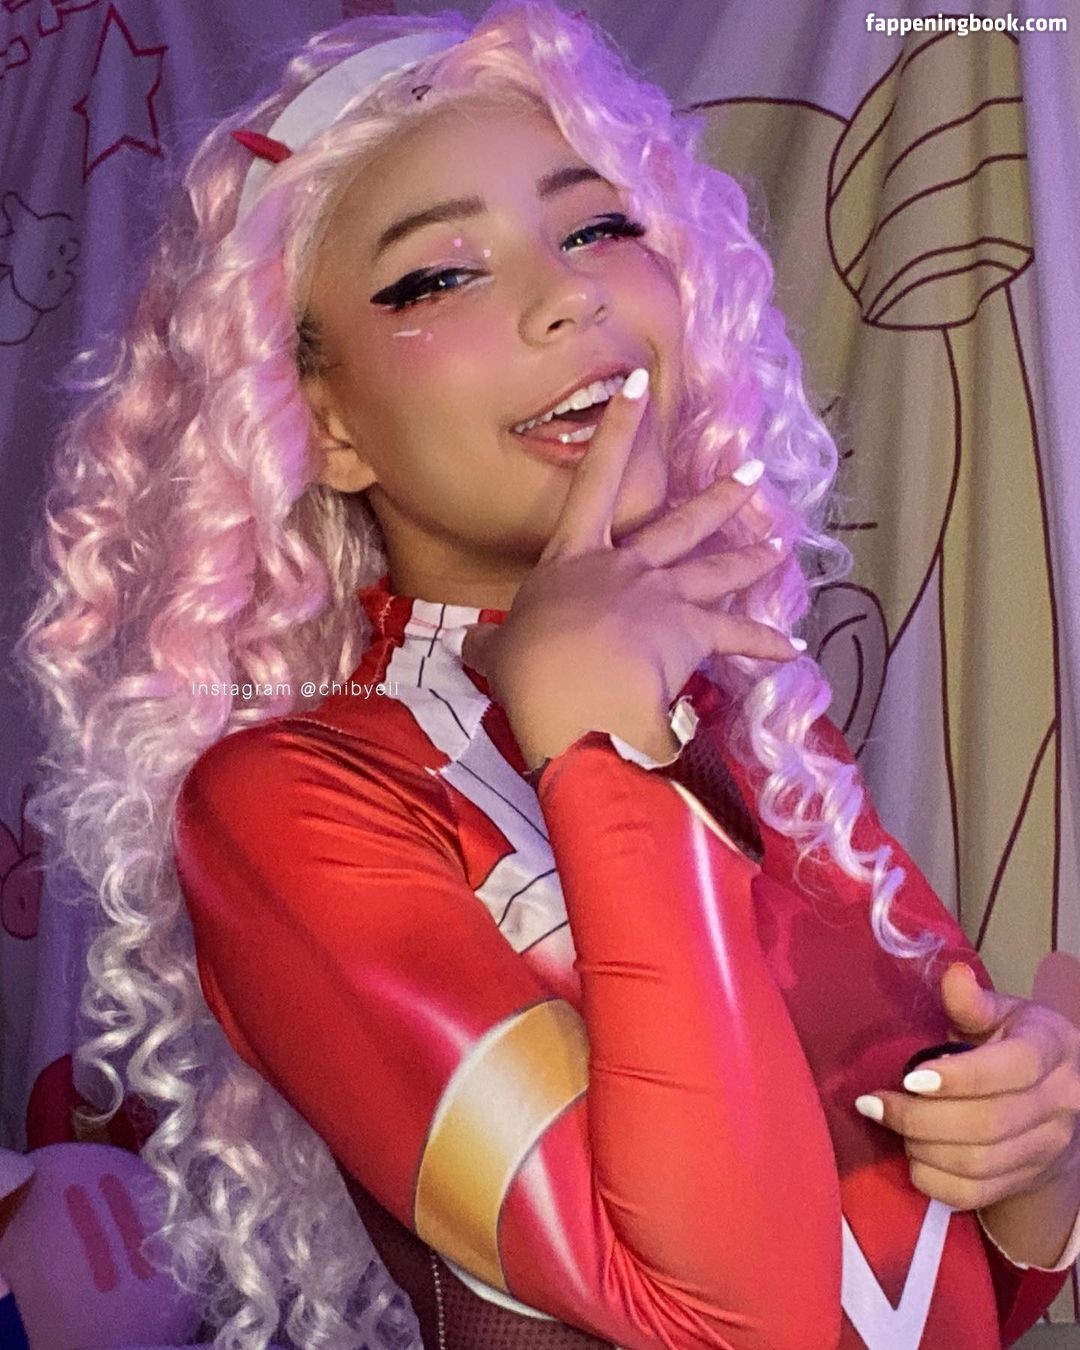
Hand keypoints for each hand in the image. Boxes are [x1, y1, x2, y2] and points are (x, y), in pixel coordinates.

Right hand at [462, 368, 803, 765]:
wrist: (572, 688)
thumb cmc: (529, 664)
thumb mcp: (499, 649)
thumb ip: (490, 642)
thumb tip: (468, 643)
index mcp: (574, 559)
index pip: (595, 480)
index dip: (616, 431)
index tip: (637, 388)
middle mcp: (625, 567)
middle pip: (678, 523)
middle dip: (719, 496)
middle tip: (754, 471)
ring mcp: (662, 597)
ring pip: (715, 570)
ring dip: (750, 558)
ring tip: (780, 547)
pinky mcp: (690, 634)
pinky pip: (736, 637)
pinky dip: (764, 645)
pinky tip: (790, 650)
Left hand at [855, 962, 1079, 1209]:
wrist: (1051, 1106)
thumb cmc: (1010, 1045)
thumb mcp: (999, 1013)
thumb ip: (972, 1002)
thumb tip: (954, 976)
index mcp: (1052, 1049)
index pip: (1013, 1068)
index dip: (959, 1077)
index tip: (910, 1077)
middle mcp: (1058, 1104)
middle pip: (988, 1123)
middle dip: (919, 1117)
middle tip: (873, 1102)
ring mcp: (1045, 1150)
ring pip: (977, 1163)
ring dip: (920, 1145)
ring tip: (888, 1121)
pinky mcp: (1023, 1182)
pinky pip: (971, 1194)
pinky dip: (931, 1177)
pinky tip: (909, 1152)